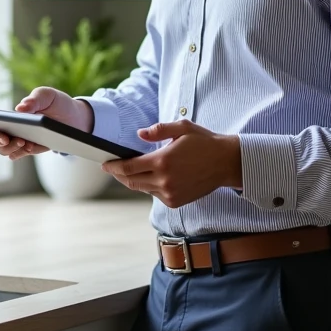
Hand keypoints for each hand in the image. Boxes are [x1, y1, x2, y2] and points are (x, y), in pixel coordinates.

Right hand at [0, 86, 94, 161]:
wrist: (76, 119)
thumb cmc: (56, 103)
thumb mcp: (47, 95)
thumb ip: (34, 99)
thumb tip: (20, 109)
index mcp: (8, 115)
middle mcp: (10, 129)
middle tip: (4, 136)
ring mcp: (18, 141)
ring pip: (2, 150)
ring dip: (8, 147)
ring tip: (22, 141)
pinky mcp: (30, 149)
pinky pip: (17, 155)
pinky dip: (19, 152)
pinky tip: (28, 146)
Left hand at [101, 119, 241, 207]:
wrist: (226, 163)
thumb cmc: (204, 142)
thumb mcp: (182, 128)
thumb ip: (158, 130)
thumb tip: (139, 135)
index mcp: (162, 161)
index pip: (128, 168)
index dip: (113, 166)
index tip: (104, 163)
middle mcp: (164, 181)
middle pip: (130, 181)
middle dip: (118, 175)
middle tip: (112, 167)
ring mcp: (170, 193)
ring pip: (142, 188)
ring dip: (134, 180)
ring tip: (130, 170)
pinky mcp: (175, 201)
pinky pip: (155, 194)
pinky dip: (149, 186)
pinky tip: (151, 177)